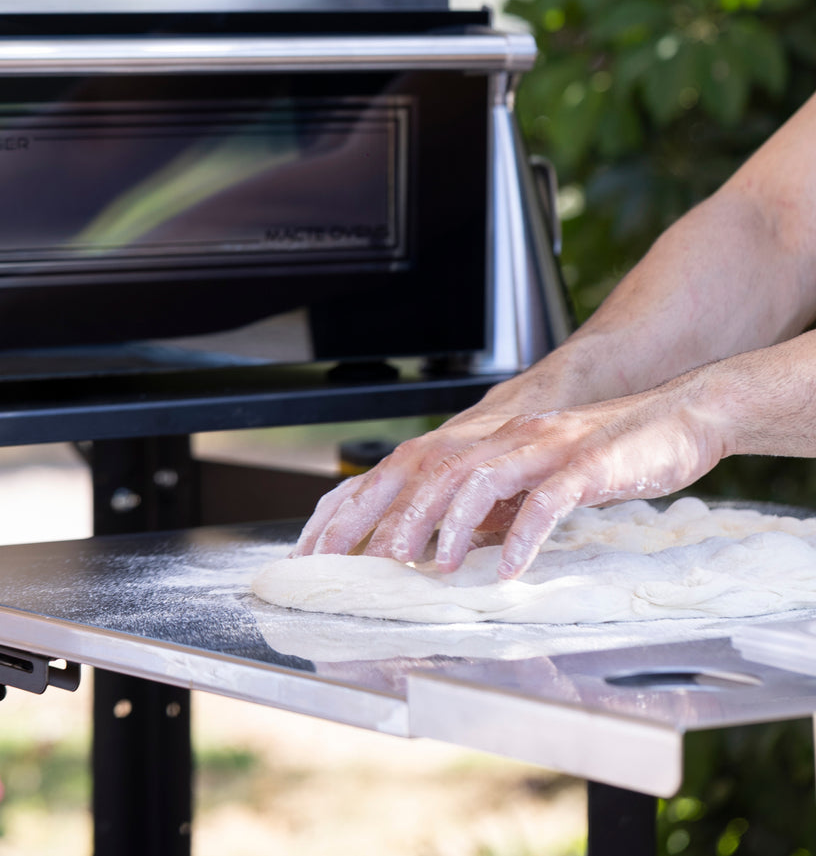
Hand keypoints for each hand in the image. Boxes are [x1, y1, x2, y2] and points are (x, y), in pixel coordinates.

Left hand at [294, 376, 727, 578]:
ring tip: (421, 566)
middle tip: (349, 561)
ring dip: (443, 523)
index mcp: (480, 444)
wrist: (674, 418)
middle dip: (380, 516)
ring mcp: (540, 447)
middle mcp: (500, 439)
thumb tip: (440, 549)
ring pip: (475, 479)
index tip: (316, 546)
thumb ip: (486, 510)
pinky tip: (508, 571)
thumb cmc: (600, 454)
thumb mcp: (527, 484)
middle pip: (423, 470)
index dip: (354, 504)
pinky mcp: (585, 464)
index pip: (400, 471)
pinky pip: (547, 501)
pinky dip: (523, 536)